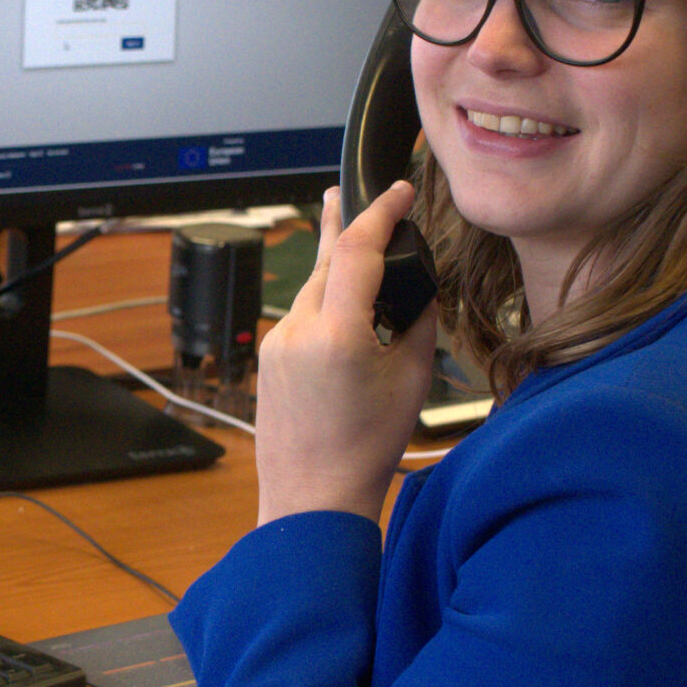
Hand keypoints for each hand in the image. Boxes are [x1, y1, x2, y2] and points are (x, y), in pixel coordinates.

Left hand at [253, 182, 438, 525]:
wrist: (313, 496)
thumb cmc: (365, 449)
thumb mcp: (412, 379)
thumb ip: (418, 321)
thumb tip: (418, 287)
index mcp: (338, 334)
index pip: (358, 249)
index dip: (380, 211)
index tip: (398, 191)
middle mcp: (297, 330)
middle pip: (327, 258)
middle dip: (344, 220)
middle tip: (355, 190)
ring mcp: (276, 342)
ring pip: (310, 285)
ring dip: (334, 262)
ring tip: (345, 228)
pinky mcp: (268, 355)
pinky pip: (298, 313)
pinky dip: (322, 298)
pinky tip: (339, 301)